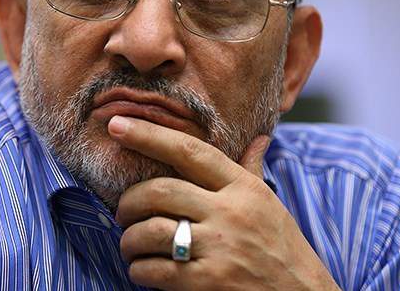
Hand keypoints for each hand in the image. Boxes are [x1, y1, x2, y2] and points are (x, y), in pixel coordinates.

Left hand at [108, 116, 339, 290]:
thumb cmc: (283, 250)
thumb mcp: (270, 205)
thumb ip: (252, 170)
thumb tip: (259, 137)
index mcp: (243, 188)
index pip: (189, 151)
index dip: (149, 135)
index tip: (117, 124)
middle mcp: (231, 212)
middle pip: (160, 190)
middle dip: (129, 201)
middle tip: (121, 212)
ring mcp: (221, 248)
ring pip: (153, 230)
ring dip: (130, 240)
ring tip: (129, 246)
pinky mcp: (211, 282)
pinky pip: (157, 269)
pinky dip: (140, 269)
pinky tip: (141, 270)